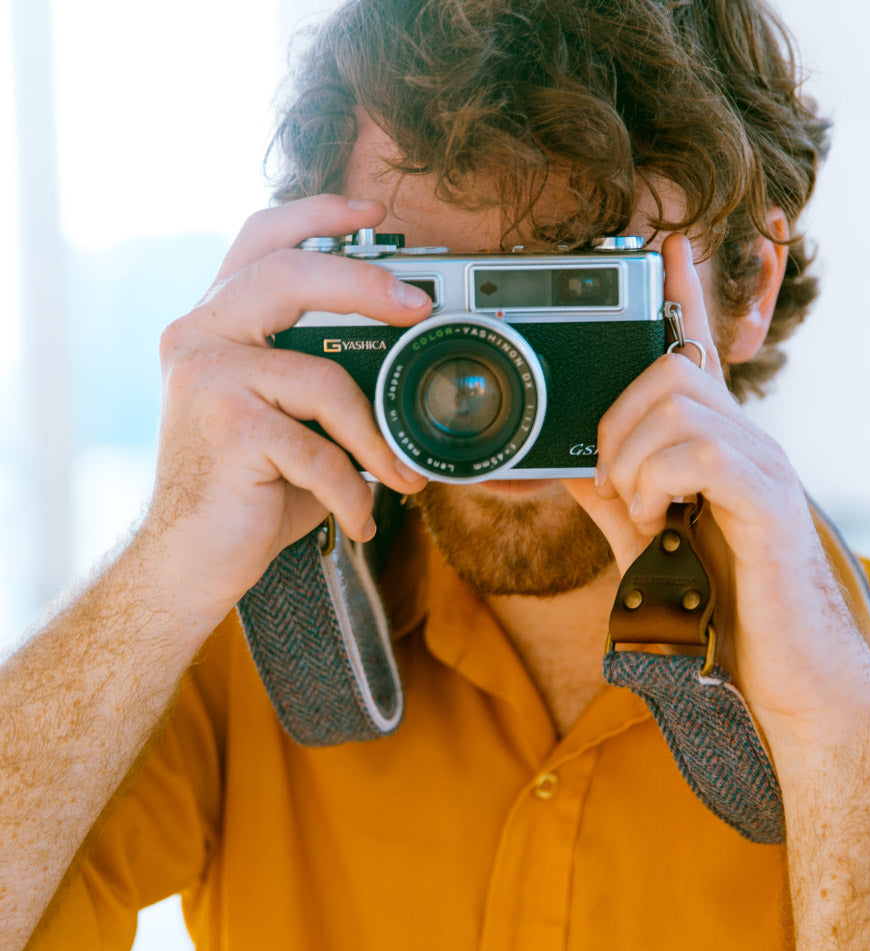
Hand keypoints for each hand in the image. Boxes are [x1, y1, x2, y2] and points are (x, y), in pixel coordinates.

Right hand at [144, 195, 430, 622]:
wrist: (191, 559)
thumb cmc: (248, 488)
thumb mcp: (287, 420)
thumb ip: (321, 377)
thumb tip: (405, 361)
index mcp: (215, 324)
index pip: (260, 241)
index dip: (316, 213)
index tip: (373, 213)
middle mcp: (199, 337)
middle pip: (289, 274)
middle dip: (365, 283)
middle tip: (420, 307)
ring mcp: (206, 378)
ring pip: (324, 380)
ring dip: (376, 439)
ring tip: (398, 477)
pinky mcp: (225, 428)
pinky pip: (321, 451)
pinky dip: (353, 491)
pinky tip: (358, 518)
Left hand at [565, 234, 869, 764]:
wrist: (785, 674)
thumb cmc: (722, 608)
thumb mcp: (647, 546)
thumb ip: (610, 499)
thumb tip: (563, 465)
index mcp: (720, 445)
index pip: (699, 352)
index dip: (683, 295)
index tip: (664, 247)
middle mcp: (749, 440)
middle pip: (670, 370)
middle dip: (617, 422)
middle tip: (615, 485)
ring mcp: (765, 465)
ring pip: (678, 404)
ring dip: (632, 459)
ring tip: (640, 513)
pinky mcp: (768, 500)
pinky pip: (700, 451)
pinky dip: (657, 482)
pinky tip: (658, 521)